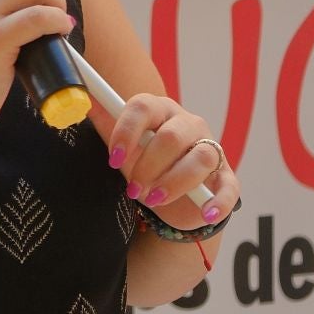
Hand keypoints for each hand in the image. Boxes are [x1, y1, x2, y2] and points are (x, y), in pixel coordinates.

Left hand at [106, 93, 239, 228]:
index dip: (126, 131)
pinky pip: (229, 186)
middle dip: (148, 166)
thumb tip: (84, 100)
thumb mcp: (124, 145)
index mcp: (160, 109)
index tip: (113, 159)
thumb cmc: (145, 161)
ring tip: (154, 200)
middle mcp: (188, 124)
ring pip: (201, 158)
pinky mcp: (226, 176)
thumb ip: (106, 122)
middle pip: (172, 136)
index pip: (143, 107)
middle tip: (134, 189)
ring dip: (175, 182)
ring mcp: (211, 148)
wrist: (173, 194)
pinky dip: (219, 201)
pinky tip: (205, 213)